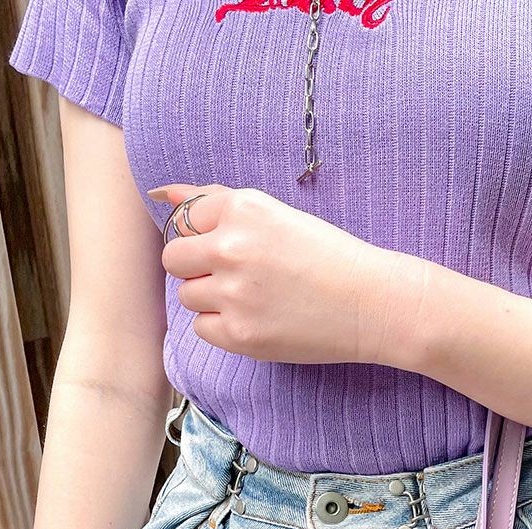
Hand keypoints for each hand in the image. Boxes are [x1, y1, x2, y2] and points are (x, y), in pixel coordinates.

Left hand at [149, 182, 424, 367]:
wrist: (371, 304)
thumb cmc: (329, 256)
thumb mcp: (275, 215)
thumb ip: (216, 201)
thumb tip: (160, 191)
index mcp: (242, 208)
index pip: (185, 219)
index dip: (207, 237)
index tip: (235, 250)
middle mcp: (231, 247)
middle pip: (174, 258)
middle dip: (198, 267)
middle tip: (238, 277)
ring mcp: (233, 294)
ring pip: (188, 295)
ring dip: (212, 299)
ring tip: (255, 299)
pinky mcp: (239, 334)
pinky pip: (204, 329)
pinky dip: (224, 327)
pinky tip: (259, 320)